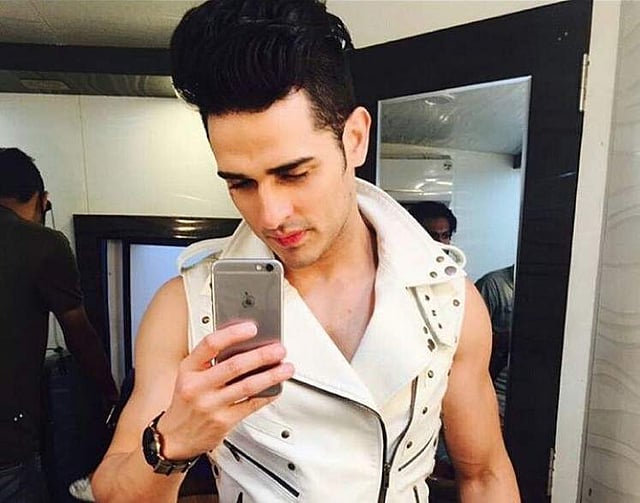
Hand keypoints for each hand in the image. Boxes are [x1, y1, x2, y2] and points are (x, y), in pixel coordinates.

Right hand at [156, 321, 293, 459]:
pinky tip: (277, 387)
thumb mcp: (190, 375)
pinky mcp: (223, 422)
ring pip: (247, 386)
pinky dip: (267, 395)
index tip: (252, 328)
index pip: (210, 344)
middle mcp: (197, 387)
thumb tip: (245, 343)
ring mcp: (210, 406)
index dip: (233, 334)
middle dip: (261, 355)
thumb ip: (211, 360)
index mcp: (189, 369)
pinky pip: (251, 405)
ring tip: (286, 368)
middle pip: (234, 366)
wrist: (175, 438)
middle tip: (278, 349)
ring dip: (271, 375)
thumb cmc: (186, 401)